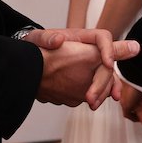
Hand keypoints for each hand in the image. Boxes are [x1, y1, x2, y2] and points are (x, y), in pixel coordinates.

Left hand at [23, 28, 138, 108]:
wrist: (32, 60)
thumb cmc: (36, 45)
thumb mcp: (37, 38)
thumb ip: (47, 38)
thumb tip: (58, 40)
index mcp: (82, 37)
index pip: (103, 37)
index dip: (108, 50)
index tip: (107, 63)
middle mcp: (90, 50)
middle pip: (107, 62)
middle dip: (105, 79)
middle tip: (93, 94)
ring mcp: (90, 66)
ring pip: (107, 76)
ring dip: (106, 90)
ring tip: (94, 104)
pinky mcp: (87, 79)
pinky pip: (100, 86)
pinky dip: (100, 95)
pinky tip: (93, 104)